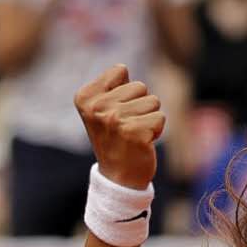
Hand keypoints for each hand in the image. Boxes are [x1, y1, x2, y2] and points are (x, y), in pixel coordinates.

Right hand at [74, 64, 166, 189]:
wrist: (119, 177)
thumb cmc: (115, 139)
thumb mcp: (103, 109)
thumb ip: (111, 86)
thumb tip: (122, 69)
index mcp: (85, 97)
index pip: (120, 70)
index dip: (126, 91)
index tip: (116, 112)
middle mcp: (98, 107)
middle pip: (140, 86)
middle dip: (140, 105)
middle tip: (128, 126)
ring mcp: (115, 119)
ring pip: (153, 101)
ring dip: (150, 117)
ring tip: (136, 133)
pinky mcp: (135, 132)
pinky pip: (160, 117)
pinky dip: (157, 130)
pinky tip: (143, 142)